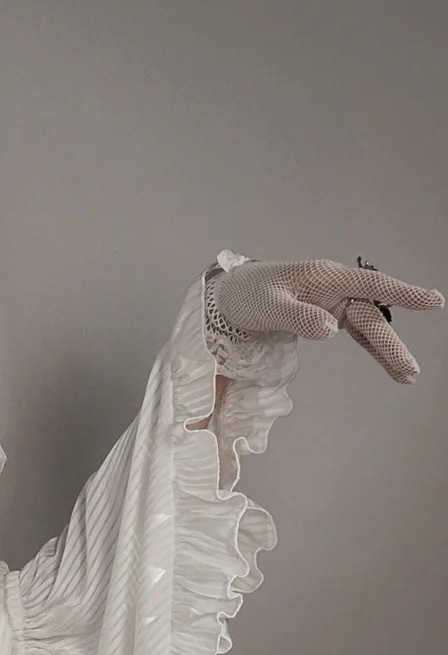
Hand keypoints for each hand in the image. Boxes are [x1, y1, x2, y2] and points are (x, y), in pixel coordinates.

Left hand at [213, 258, 442, 382]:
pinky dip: (369, 346)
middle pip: (370, 317)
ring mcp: (330, 303)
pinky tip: (385, 362)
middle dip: (390, 344)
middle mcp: (333, 288)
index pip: (371, 285)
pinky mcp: (323, 316)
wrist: (227, 297)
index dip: (403, 294)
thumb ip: (298, 318)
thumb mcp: (268, 306)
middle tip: (409, 372)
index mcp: (324, 278)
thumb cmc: (245, 295)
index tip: (434, 302)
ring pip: (366, 326)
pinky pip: (353, 332)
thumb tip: (331, 330)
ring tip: (405, 375)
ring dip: (385, 350)